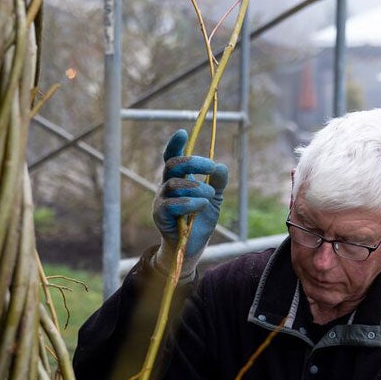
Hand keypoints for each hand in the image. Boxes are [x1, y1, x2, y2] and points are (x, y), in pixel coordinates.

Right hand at [152, 130, 228, 275]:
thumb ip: (218, 182)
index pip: (172, 157)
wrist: (192, 247)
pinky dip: (190, 203)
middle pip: (172, 165)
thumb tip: (220, 167)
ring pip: (174, 184)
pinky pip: (171, 204)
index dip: (175, 145)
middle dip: (192, 162)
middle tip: (211, 166)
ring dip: (196, 187)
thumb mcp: (214, 198)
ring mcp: (161, 201)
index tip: (183, 132)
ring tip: (209, 197)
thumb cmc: (199, 220)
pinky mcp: (160, 216)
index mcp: (178, 179)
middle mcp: (166, 187)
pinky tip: (201, 207)